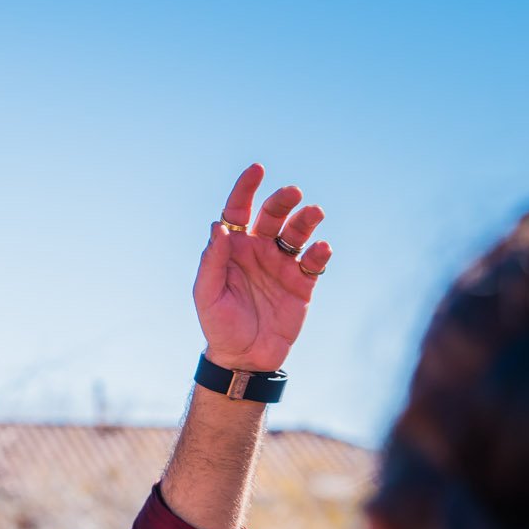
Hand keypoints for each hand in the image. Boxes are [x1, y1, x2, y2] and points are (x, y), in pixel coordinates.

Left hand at [193, 165, 330, 372]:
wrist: (244, 358)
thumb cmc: (219, 325)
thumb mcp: (207, 295)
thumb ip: (212, 262)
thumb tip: (219, 227)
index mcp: (233, 248)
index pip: (239, 210)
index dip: (247, 188)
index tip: (257, 169)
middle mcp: (259, 250)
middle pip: (273, 215)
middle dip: (283, 200)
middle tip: (293, 193)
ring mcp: (282, 264)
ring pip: (298, 232)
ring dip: (307, 219)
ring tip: (314, 213)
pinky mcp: (302, 282)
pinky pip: (314, 261)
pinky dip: (320, 252)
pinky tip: (321, 249)